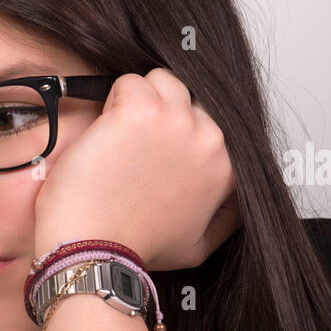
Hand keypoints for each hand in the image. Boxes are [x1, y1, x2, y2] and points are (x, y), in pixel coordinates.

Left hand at [33, 68, 239, 271]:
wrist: (95, 250)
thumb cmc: (135, 248)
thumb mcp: (197, 247)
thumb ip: (224, 222)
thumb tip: (236, 207)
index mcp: (226, 166)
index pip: (207, 121)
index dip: (174, 133)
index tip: (152, 155)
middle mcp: (209, 139)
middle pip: (185, 96)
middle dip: (157, 113)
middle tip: (131, 147)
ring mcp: (176, 121)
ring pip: (159, 81)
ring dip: (136, 100)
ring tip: (117, 136)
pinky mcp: (139, 110)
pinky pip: (127, 82)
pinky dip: (110, 101)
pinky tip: (104, 134)